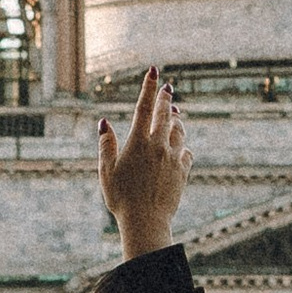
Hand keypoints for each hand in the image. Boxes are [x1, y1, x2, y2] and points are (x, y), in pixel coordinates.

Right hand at [98, 69, 188, 260]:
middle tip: (168, 87)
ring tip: (174, 115)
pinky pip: (187, 153)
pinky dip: (183, 147)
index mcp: (138, 143)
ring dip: (177, 121)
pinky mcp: (183, 172)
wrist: (146, 221)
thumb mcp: (106, 171)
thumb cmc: (121, 198)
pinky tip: (181, 148)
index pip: (143, 107)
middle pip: (165, 114)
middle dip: (165, 98)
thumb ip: (106, 145)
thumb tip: (104, 123)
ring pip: (179, 132)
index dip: (148, 87)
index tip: (154, 71)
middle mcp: (158, 146)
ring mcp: (173, 158)